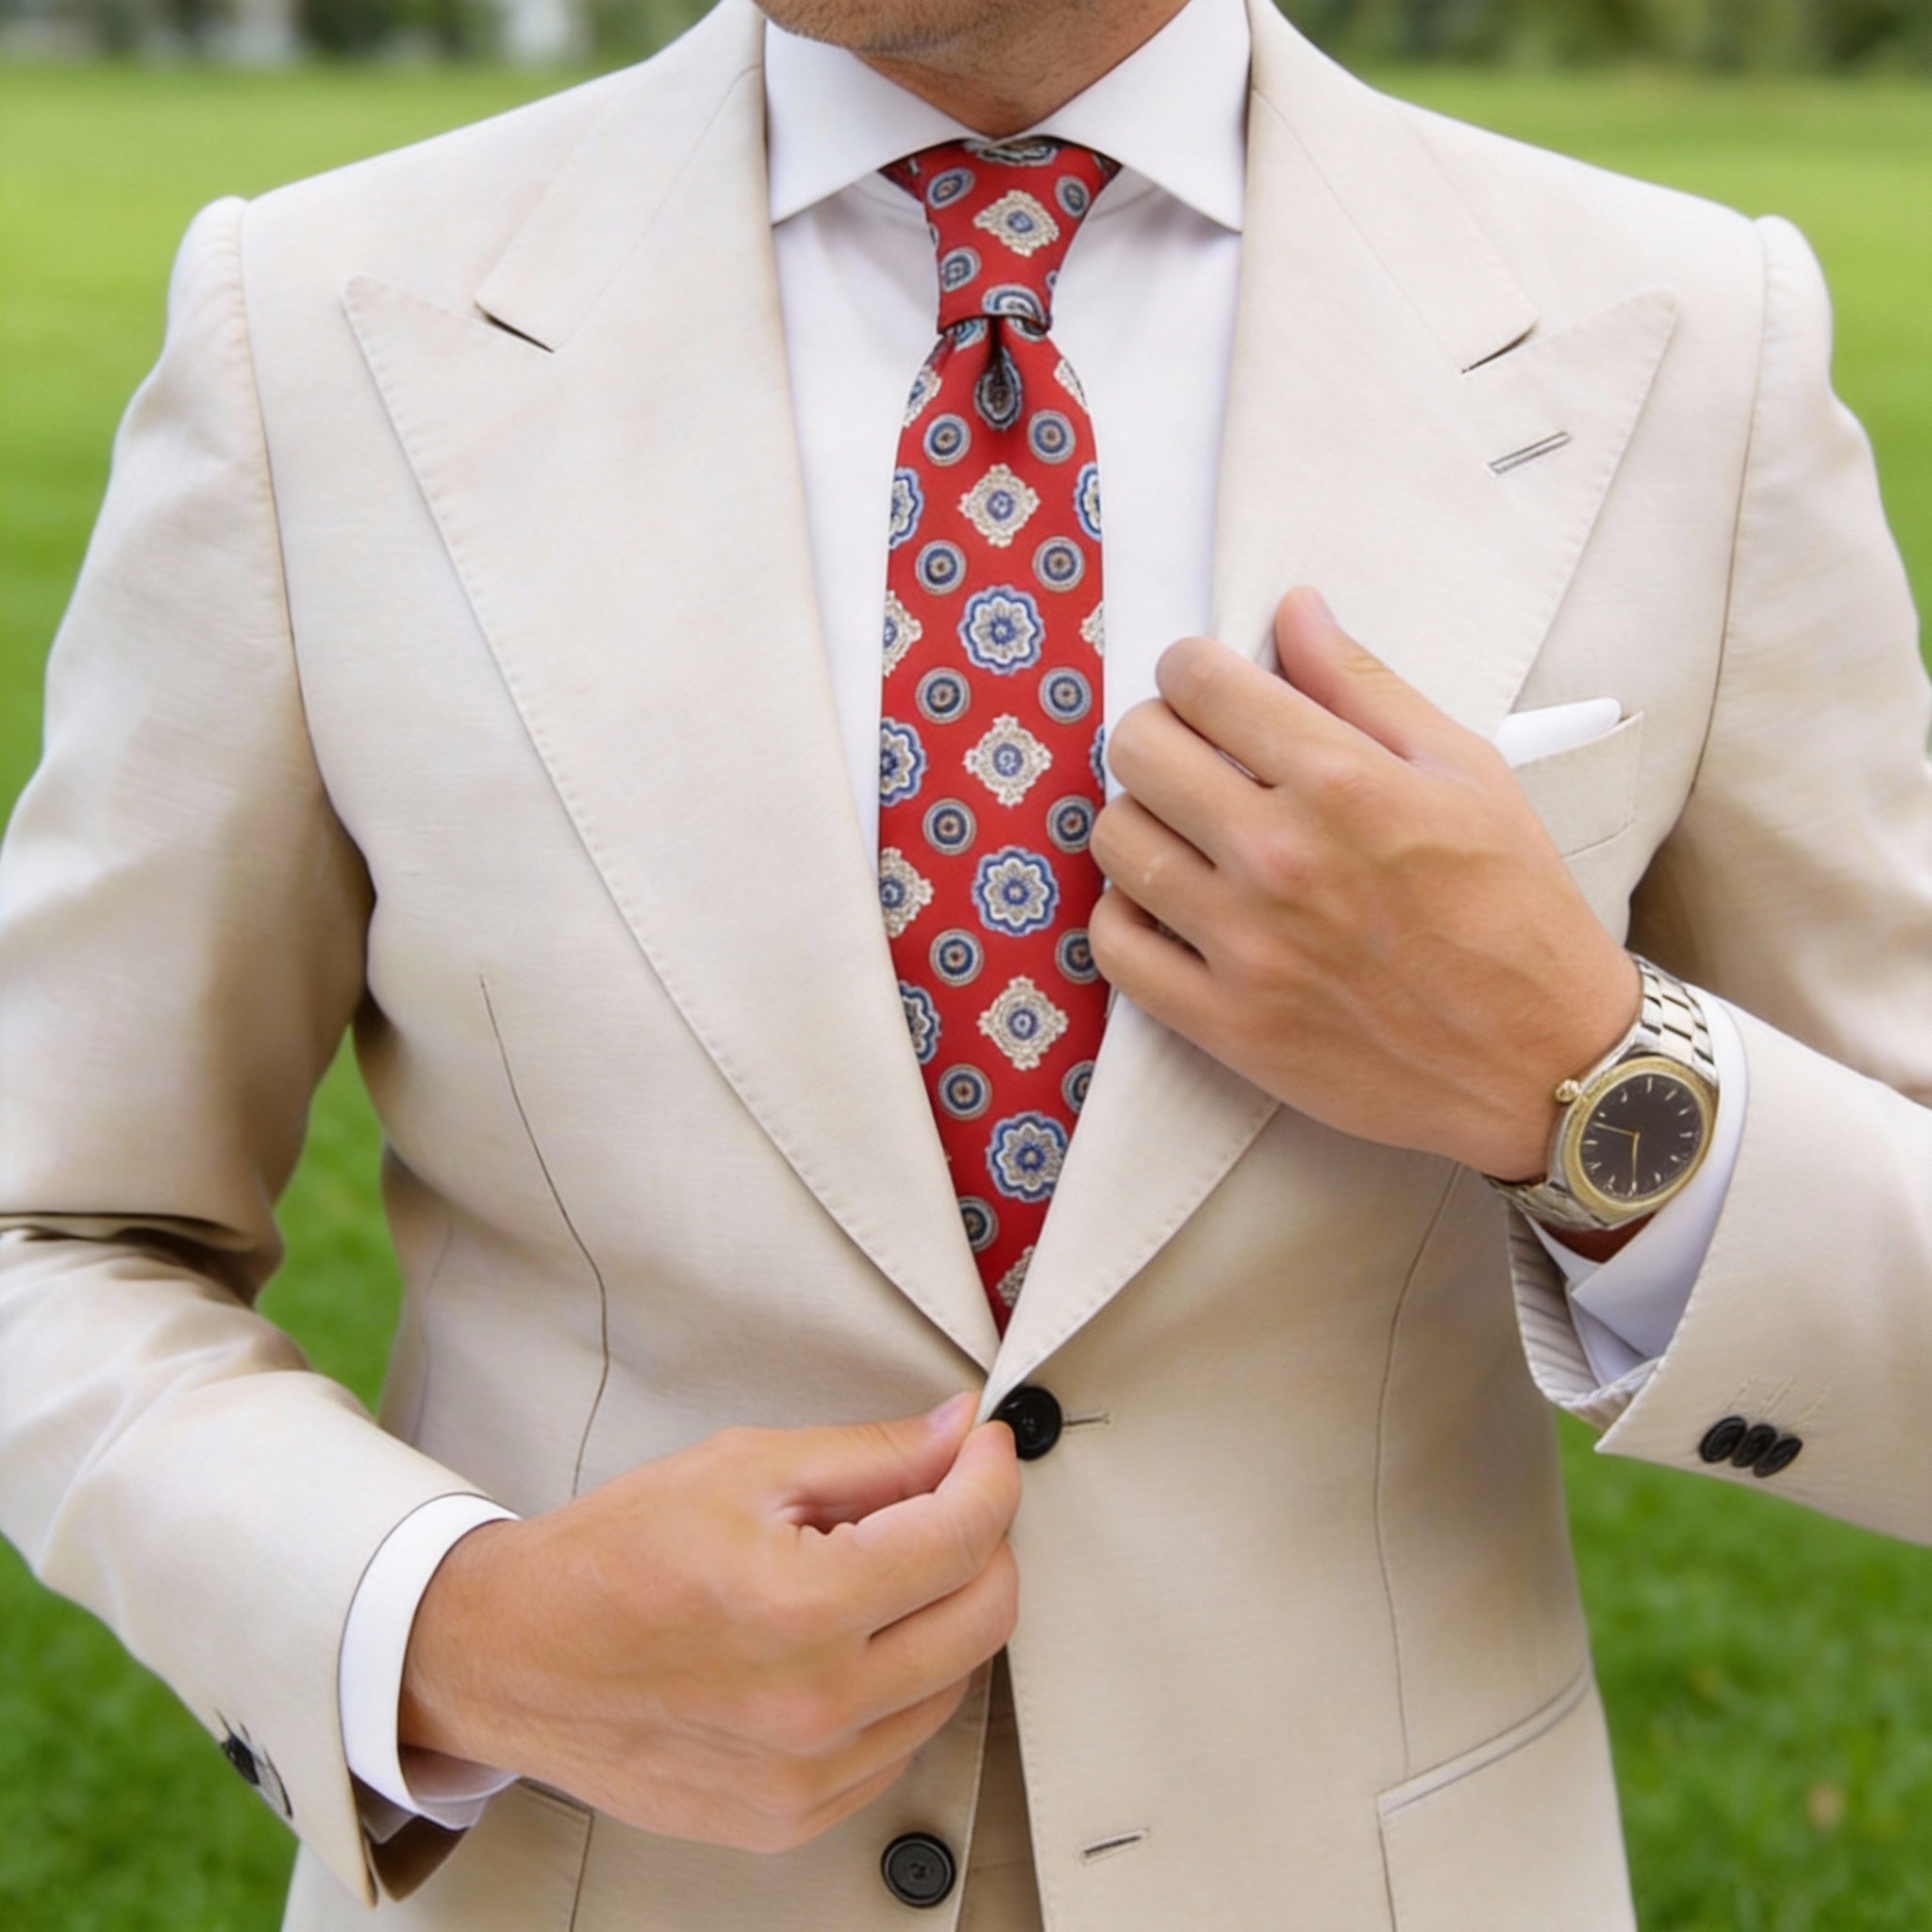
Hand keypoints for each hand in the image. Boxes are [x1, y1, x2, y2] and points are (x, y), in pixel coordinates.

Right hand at [399, 1394, 1019, 1853]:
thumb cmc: (611, 1560)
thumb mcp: (743, 1467)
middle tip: (946, 1497)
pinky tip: (849, 1639)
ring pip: (953, 1684)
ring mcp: (805, 1778)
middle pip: (984, 1617)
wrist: (516, 1659)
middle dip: (983, 1539)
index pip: (963, 1538)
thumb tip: (958, 1435)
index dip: (991, 1476)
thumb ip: (870, 1455)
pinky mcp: (791, 1818)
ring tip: (874, 1568)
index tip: (984, 1449)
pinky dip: (901, 1683)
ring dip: (942, 1613)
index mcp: (801, 1608)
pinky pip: (899, 1744)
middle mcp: (814, 1707)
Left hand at [1088, 587, 1639, 1181]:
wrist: (1545, 1062)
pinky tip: (1167, 904)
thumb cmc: (1516, 908)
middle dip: (1159, 732)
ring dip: (1140, 819)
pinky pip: (1114, 947)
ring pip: (1115, 839)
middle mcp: (1279, 857)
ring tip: (1185, 831)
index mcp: (1342, 782)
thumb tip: (1292, 609)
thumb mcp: (1466, 772)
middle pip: (1138, 750)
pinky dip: (1124, 915)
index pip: (1199, 682)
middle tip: (1195, 755)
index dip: (1192, 668)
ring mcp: (1244, 946)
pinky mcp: (1225, 1023)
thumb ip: (1366, 685)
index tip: (1209, 686)